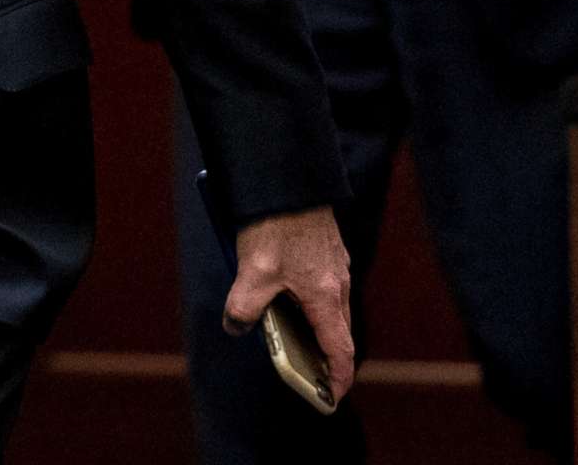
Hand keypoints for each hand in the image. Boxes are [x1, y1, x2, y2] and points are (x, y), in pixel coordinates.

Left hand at [227, 206, 356, 404]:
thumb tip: (236, 328)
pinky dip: (310, 301)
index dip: (338, 377)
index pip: (340, 350)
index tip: (333, 397)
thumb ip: (245, 307)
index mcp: (324, 296)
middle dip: (326, 356)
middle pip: (337, 331)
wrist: (289, 179)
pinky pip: (322, 285)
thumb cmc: (276, 224)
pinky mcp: (325, 249)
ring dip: (316, 326)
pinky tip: (286, 295)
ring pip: (329, 306)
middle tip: (311, 375)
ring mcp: (333, 265)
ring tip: (295, 339)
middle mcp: (336, 283)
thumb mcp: (253, 271)